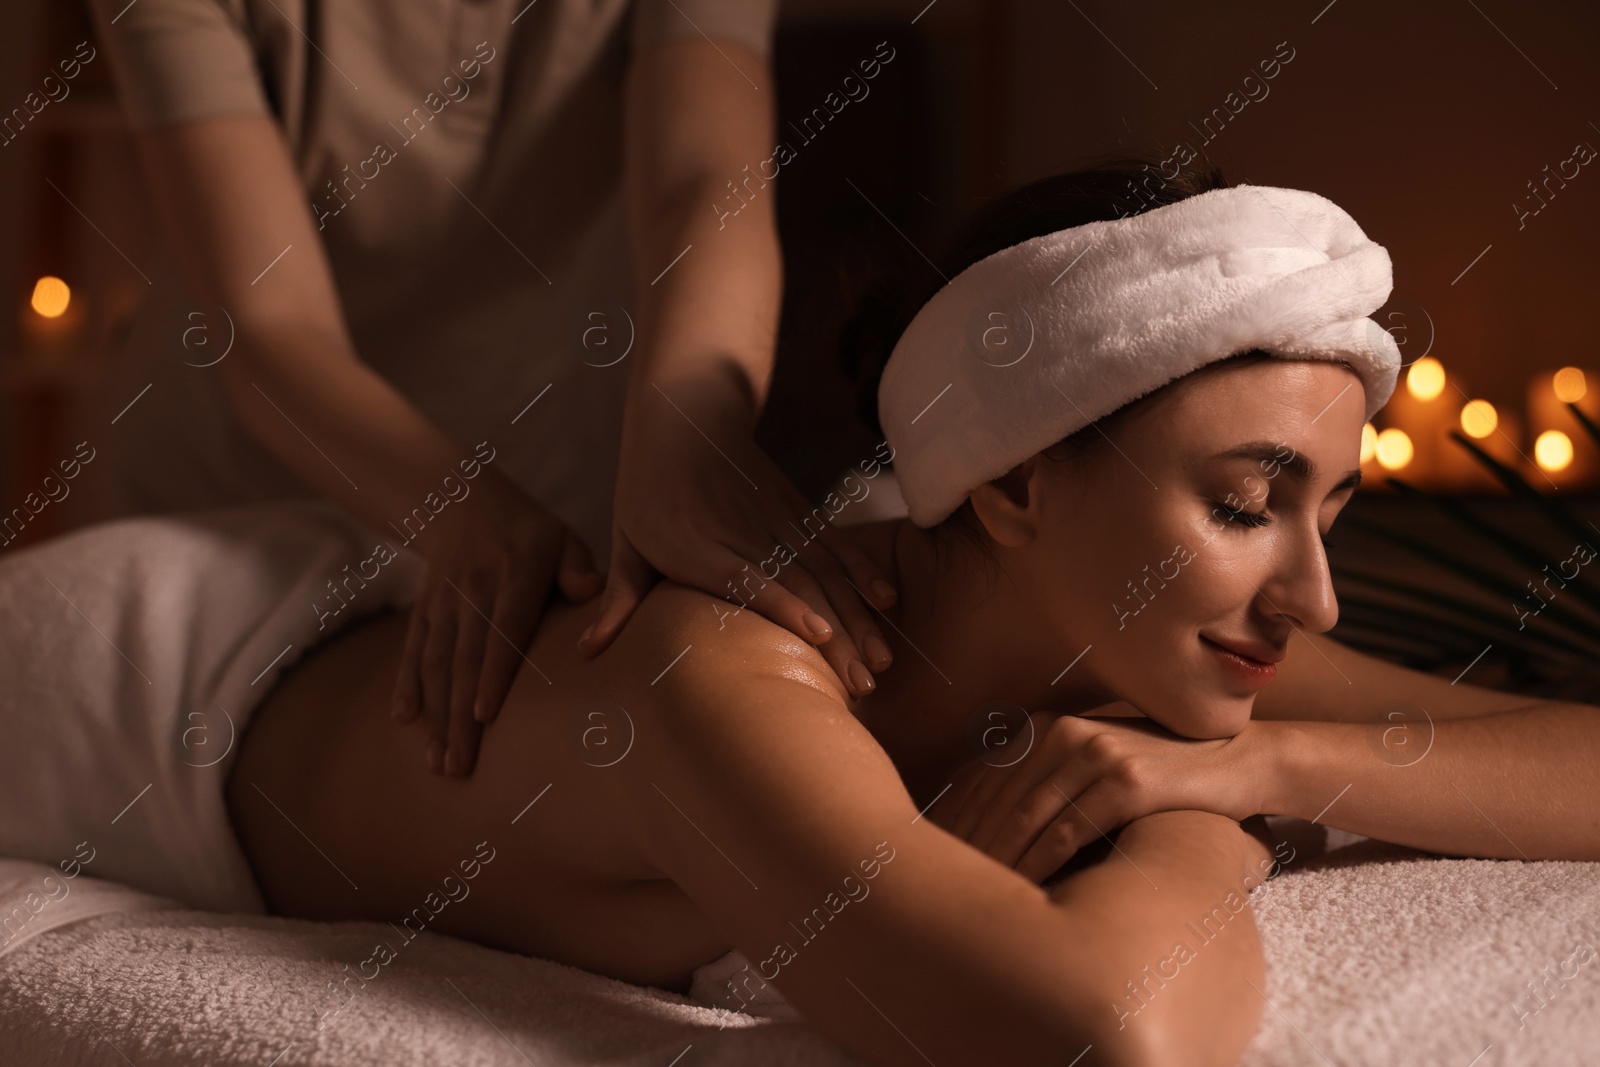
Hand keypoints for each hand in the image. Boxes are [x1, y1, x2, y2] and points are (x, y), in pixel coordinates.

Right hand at [392, 471, 604, 776]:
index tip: (485, 717)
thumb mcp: (562, 538)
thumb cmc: (530, 533)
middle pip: (465, 660)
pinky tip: (403, 720)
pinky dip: (406, 684)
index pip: (503, 631)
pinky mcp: (423, 608)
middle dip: (459, 717)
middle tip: (458, 766)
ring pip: (436, 663)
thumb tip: (593, 592)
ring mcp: (443, 602)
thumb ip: (578, 568)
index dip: (493, 674)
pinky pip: (412, 649)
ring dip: (434, 714)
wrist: (464, 501)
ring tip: (436, 761)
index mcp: (514, 576)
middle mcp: (473, 591)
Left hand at [577, 373, 899, 697]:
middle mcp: (742, 532)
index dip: (784, 604)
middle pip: (798, 585)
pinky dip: (862, 570)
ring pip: (825, 572)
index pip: (746, 577)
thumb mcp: (625, 539)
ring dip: (857, 616)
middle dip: (837, 635)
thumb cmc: (645, 487)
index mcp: (695, 544)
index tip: (818, 634)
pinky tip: (886, 600)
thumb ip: (619, 599)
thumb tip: (585, 653)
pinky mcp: (796, 510)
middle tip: (864, 683)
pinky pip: (835, 544)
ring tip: (881, 662)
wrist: (687, 414)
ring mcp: (775, 519)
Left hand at [927, 710, 1276, 882]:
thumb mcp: (1091, 766)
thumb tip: (982, 826)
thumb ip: (1042, 782)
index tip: (926, 861)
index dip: (952, 822)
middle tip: (938, 890)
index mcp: (1043, 727)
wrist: (1236, 763)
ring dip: (995, 859)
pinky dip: (1040, 863)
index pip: (980, 779)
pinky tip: (1023, 891)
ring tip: (972, 896)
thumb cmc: (1157, 775)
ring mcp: (1093, 752)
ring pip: (1024, 816)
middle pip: (995, 799)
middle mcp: (1061, 731)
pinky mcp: (1127, 780)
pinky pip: (1068, 831)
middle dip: (964, 845)